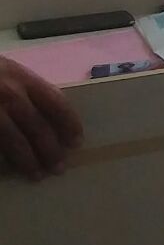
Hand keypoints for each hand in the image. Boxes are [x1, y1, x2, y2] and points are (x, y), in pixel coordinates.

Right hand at [0, 56, 82, 180]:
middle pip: (37, 127)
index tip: (76, 141)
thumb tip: (51, 116)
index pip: (56, 103)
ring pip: (14, 141)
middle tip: (59, 167)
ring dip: (28, 160)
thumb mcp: (8, 70)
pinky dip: (4, 159)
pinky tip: (9, 170)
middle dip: (51, 150)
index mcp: (21, 77)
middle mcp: (8, 94)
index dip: (69, 124)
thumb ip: (27, 89)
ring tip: (37, 174)